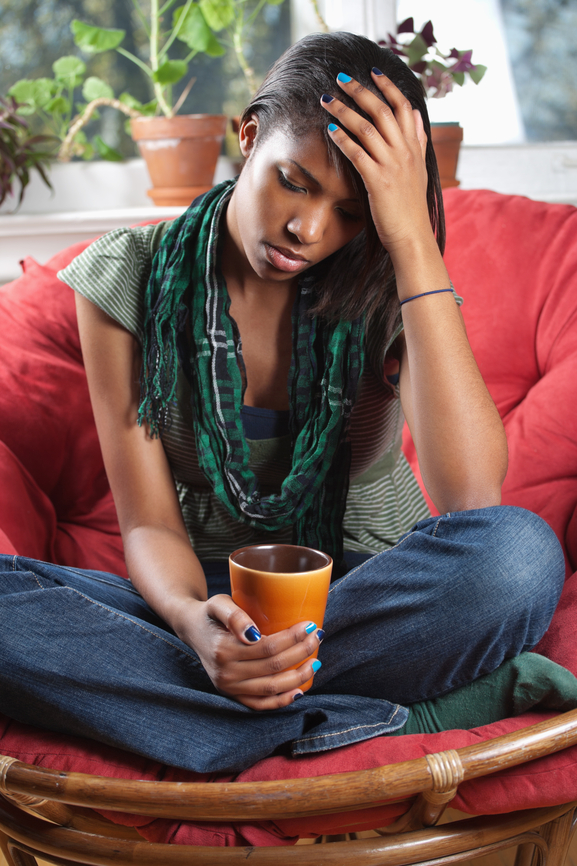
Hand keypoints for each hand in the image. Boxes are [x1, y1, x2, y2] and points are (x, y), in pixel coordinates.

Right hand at [176, 594, 322, 709]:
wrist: (192, 629)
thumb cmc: (210, 613)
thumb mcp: (218, 604)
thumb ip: (234, 615)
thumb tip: (253, 634)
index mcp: (223, 650)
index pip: (268, 647)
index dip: (293, 638)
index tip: (310, 625)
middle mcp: (226, 673)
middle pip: (274, 667)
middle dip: (302, 652)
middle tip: (318, 636)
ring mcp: (229, 688)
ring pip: (271, 688)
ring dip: (299, 677)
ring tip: (316, 662)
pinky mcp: (233, 696)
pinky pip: (261, 704)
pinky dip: (282, 700)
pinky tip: (300, 689)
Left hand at [321, 70, 432, 259]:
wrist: (412, 236)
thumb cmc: (411, 207)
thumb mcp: (420, 169)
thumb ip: (418, 140)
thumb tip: (417, 114)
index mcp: (414, 147)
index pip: (403, 106)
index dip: (388, 87)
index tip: (373, 72)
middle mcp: (404, 152)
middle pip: (381, 111)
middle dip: (360, 91)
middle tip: (340, 78)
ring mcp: (392, 166)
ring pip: (366, 128)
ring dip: (344, 110)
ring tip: (326, 100)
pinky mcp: (378, 181)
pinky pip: (358, 154)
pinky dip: (343, 139)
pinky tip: (330, 130)